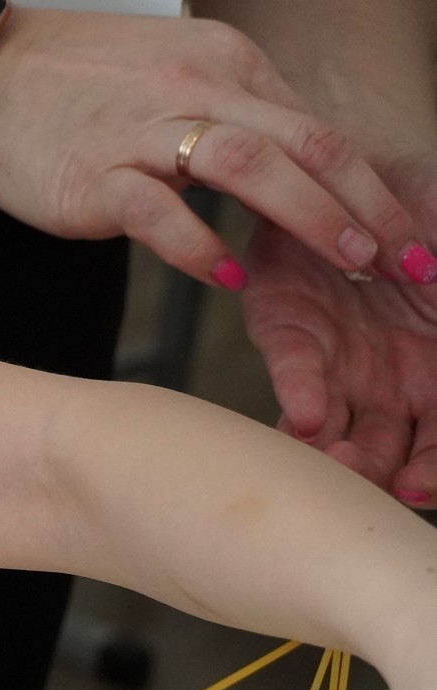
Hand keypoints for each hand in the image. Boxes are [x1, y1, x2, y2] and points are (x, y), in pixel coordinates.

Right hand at [0, 11, 433, 290]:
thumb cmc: (69, 88)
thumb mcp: (168, 77)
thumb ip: (227, 115)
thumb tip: (284, 168)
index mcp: (222, 64)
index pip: (314, 126)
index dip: (367, 182)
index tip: (403, 232)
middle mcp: (194, 88)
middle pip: (302, 143)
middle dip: (364, 203)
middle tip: (402, 255)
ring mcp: (143, 132)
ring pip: (249, 166)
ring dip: (309, 216)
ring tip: (347, 262)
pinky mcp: (95, 175)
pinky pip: (158, 210)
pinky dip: (198, 245)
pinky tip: (225, 276)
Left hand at [242, 153, 436, 503]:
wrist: (376, 176)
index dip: (434, 474)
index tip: (417, 486)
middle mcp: (395, 388)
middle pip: (387, 458)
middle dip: (379, 477)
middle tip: (379, 485)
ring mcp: (343, 368)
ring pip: (334, 435)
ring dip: (335, 455)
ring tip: (337, 459)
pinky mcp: (293, 337)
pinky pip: (298, 373)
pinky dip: (302, 396)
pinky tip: (308, 419)